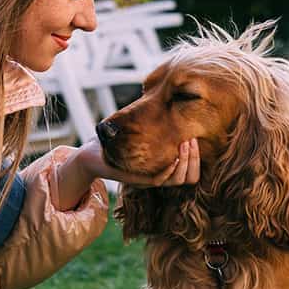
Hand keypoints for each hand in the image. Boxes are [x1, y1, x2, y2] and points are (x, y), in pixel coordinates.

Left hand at [76, 138, 199, 187]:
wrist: (91, 154)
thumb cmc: (115, 143)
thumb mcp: (140, 134)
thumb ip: (157, 128)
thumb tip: (175, 107)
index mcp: (162, 170)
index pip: (191, 175)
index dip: (197, 160)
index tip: (194, 140)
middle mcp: (157, 178)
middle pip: (189, 178)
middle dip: (194, 159)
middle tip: (190, 140)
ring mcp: (147, 181)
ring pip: (177, 180)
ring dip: (185, 162)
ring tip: (185, 144)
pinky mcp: (136, 180)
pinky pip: (159, 180)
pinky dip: (169, 169)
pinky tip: (174, 156)